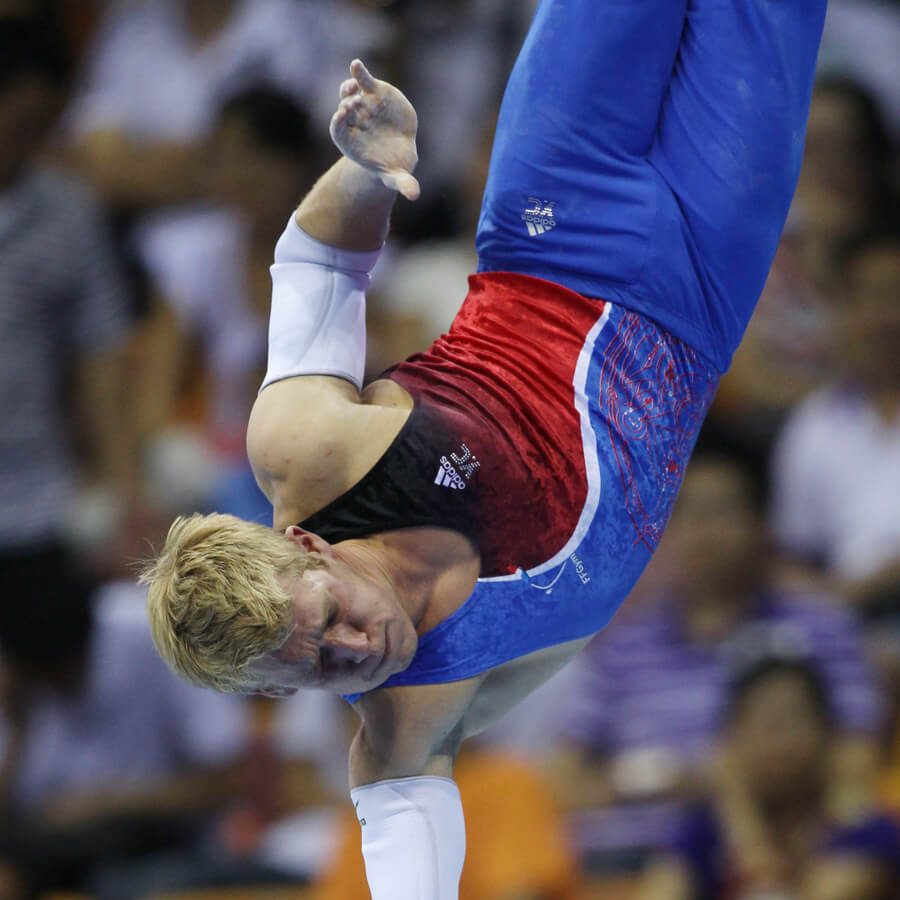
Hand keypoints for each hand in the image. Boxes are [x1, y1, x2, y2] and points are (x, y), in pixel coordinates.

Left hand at [330, 59, 420, 200]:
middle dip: (347, 106)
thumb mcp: (396, 177)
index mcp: (350, 141)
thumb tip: (415, 195)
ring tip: (353, 85)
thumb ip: (401, 184)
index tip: (341, 116)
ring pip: (349, 94)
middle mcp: (353, 122)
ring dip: (349, 89)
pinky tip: (356, 65)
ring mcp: (363, 105)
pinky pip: (363, 81)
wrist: (398, 150)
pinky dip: (359, 73)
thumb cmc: (392, 166)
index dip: (338, 122)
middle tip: (353, 103)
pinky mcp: (374, 92)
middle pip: (345, 111)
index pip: (338, 130)